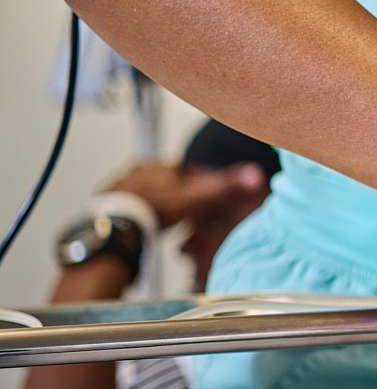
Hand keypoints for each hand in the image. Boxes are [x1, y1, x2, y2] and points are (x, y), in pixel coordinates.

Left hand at [108, 160, 268, 232]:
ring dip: (156, 202)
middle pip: (166, 180)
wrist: (118, 223)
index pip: (189, 170)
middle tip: (185, 212)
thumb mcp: (198, 196)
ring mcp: (121, 184)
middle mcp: (139, 170)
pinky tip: (143, 223)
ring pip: (146, 191)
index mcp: (162, 165)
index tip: (206, 198)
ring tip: (164, 220)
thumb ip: (226, 186)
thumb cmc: (157, 208)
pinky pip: (127, 203)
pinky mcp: (108, 199)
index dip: (201, 184)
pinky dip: (137, 211)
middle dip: (177, 193)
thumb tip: (256, 174)